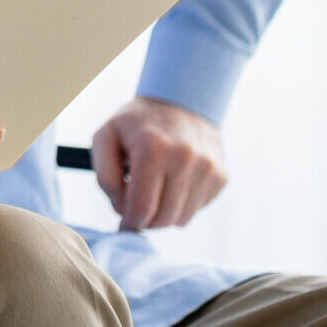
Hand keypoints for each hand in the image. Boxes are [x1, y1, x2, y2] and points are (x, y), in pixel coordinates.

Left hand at [91, 95, 227, 229]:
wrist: (182, 99)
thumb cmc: (137, 123)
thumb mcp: (106, 137)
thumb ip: (105, 176)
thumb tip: (122, 209)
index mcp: (153, 149)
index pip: (142, 209)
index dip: (129, 225)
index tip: (123, 226)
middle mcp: (185, 158)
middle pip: (163, 219)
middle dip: (145, 222)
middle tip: (136, 209)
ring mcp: (208, 167)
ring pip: (182, 219)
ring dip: (164, 215)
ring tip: (154, 193)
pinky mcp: (221, 175)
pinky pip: (198, 209)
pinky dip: (182, 205)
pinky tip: (174, 184)